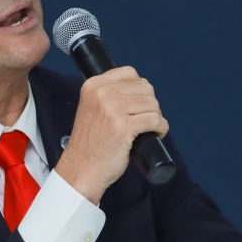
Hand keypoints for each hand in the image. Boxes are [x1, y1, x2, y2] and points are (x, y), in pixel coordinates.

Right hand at [54, 66, 168, 203]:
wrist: (81, 169)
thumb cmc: (89, 143)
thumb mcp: (91, 108)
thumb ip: (108, 95)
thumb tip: (140, 88)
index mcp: (94, 85)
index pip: (130, 73)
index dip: (140, 89)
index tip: (138, 104)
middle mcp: (103, 93)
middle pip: (145, 88)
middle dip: (150, 104)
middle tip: (144, 119)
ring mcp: (113, 109)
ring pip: (153, 104)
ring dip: (156, 116)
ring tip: (149, 128)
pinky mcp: (125, 127)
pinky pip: (155, 120)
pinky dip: (161, 127)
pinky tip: (156, 134)